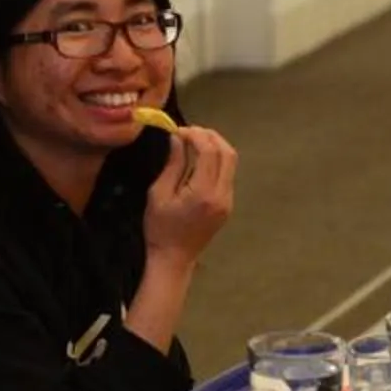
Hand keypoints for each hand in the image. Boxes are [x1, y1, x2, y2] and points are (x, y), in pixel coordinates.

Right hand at [144, 125, 236, 262]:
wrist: (174, 259)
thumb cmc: (160, 228)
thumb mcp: (159, 193)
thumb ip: (173, 164)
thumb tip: (178, 139)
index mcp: (203, 193)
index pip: (210, 151)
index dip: (196, 135)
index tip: (179, 131)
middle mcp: (222, 195)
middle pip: (228, 153)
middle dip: (210, 136)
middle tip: (189, 131)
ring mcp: (228, 201)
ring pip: (231, 163)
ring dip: (215, 147)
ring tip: (193, 142)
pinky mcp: (227, 205)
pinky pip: (227, 175)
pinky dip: (216, 161)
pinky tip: (198, 160)